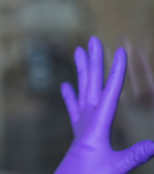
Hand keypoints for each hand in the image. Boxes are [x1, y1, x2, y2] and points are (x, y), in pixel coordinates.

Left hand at [55, 36, 153, 173]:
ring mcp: (81, 119)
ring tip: (77, 51)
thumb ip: (134, 154)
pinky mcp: (77, 126)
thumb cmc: (93, 173)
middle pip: (92, 82)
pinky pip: (72, 106)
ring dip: (81, 69)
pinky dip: (69, 95)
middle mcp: (88, 115)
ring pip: (81, 88)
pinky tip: (65, 84)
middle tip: (91, 40)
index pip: (110, 91)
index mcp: (99, 121)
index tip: (119, 52)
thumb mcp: (117, 166)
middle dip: (94, 60)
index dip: (116, 71)